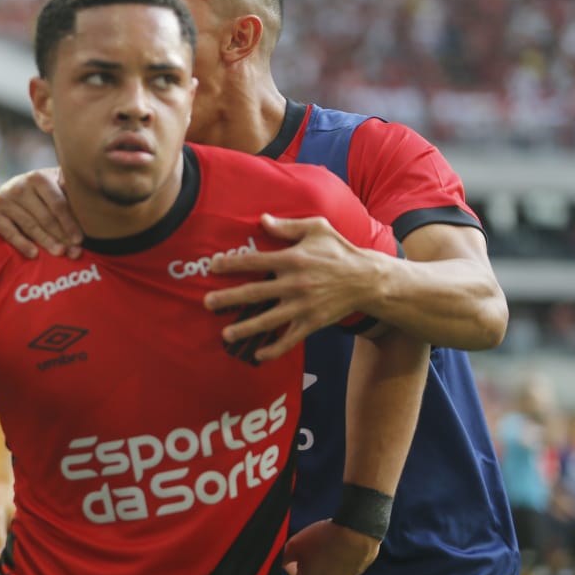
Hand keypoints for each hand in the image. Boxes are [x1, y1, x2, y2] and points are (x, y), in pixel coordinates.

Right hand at [0, 168, 82, 258]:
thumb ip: (70, 191)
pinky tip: (34, 254)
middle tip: (74, 252)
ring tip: (59, 253)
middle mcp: (19, 185)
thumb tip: (91, 198)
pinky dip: (22, 244)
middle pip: (45, 217)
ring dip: (46, 242)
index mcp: (38, 177)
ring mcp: (4, 200)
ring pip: (30, 226)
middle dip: (61, 236)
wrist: (11, 192)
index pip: (57, 204)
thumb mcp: (57, 186)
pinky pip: (10, 233)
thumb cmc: (43, 194)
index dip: (70, 223)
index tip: (80, 239)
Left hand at [203, 215, 377, 361]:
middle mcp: (294, 284)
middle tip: (207, 303)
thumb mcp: (317, 229)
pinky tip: (257, 355)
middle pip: (254, 293)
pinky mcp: (312, 323)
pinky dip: (274, 349)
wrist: (368, 279)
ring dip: (245, 328)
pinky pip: (290, 340)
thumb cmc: (339, 250)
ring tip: (225, 334)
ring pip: (268, 320)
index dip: (231, 263)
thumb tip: (262, 220)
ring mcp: (303, 306)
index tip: (212, 266)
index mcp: (293, 259)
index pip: (255, 261)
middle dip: (228, 298)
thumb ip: (287, 226)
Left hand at [277, 519, 380, 574]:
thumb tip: (269, 565)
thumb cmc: (323, 538)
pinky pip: (337, 569)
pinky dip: (330, 561)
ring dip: (315, 566)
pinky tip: (331, 547)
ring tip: (313, 548)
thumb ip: (280, 558)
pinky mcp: (354, 571)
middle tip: (291, 559)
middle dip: (296, 572)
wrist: (358, 531)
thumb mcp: (294, 546)